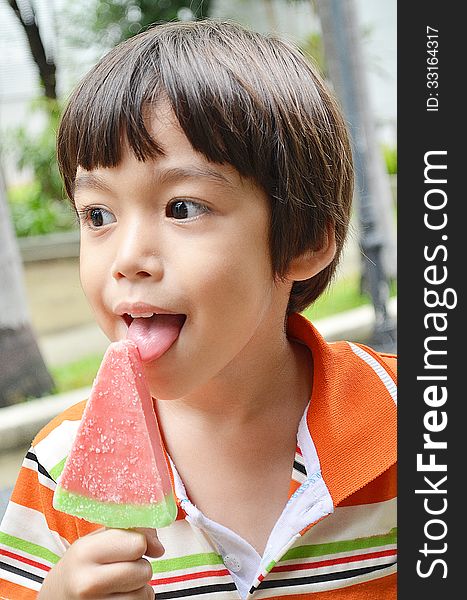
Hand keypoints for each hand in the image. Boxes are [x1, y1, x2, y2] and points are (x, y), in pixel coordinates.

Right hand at [38, 527, 163, 598]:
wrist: (57, 597)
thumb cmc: (83, 564)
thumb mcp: (98, 539)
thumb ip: (130, 532)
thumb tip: (159, 549)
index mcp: (85, 552)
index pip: (137, 543)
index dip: (140, 542)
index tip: (131, 546)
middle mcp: (88, 582)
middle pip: (144, 570)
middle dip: (140, 566)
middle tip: (124, 566)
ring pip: (145, 592)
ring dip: (139, 587)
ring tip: (119, 583)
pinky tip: (119, 596)